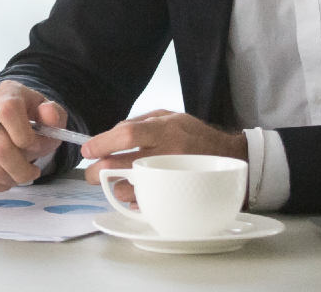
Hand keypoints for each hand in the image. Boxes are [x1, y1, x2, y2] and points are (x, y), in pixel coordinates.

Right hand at [0, 81, 67, 190]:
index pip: (8, 112)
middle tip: (33, 171)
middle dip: (23, 169)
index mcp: (6, 93)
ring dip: (13, 177)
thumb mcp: (51, 115)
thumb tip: (49, 114)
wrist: (9, 121)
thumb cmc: (33, 119)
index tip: (36, 146)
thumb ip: (54, 115)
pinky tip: (7, 170)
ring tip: (21, 169)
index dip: (25, 136)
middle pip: (0, 149)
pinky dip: (1, 183)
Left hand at [80, 109, 246, 201]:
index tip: (87, 150)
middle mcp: (168, 155)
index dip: (102, 143)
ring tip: (114, 182)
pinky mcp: (176, 198)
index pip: (126, 135)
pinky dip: (133, 200)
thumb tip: (110, 134)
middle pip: (120, 166)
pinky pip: (144, 204)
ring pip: (128, 190)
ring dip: (114, 187)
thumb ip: (140, 122)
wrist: (233, 159)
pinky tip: (136, 191)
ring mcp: (171, 179)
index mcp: (166, 131)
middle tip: (91, 172)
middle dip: (96, 172)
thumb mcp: (171, 116)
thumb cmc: (196, 136)